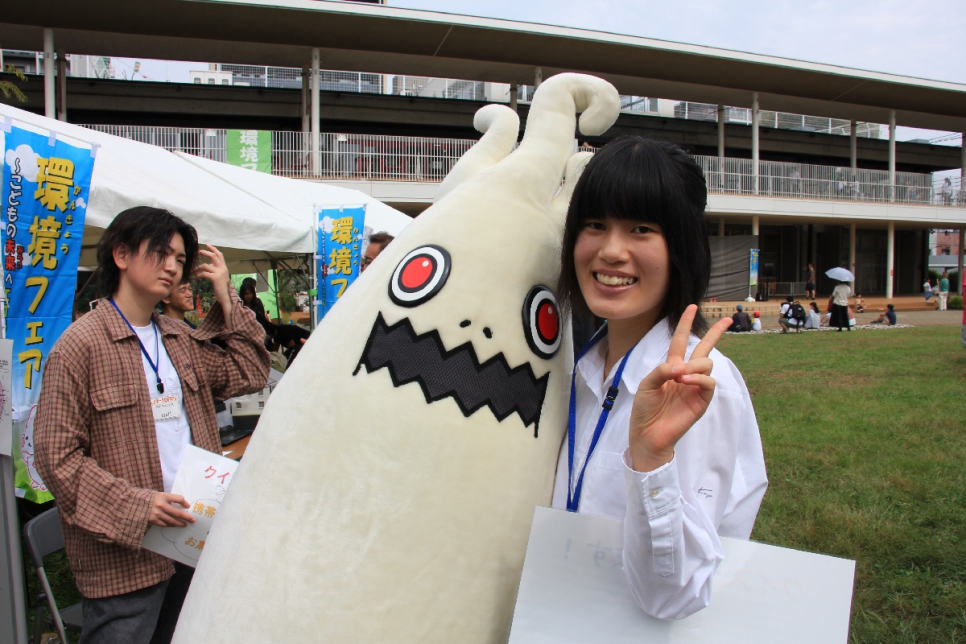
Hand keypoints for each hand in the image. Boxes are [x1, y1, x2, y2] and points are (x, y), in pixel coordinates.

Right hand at [148, 492, 195, 527]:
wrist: (133, 504)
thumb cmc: (149, 498)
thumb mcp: (159, 495)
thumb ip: (169, 499)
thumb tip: (183, 504)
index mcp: (163, 496)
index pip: (178, 499)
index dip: (184, 503)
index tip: (188, 506)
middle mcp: (161, 505)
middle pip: (177, 512)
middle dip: (186, 517)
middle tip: (192, 520)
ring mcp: (157, 514)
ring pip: (171, 520)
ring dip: (179, 523)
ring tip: (184, 524)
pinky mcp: (153, 520)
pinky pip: (164, 524)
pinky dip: (170, 525)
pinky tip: (174, 525)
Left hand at [194, 245, 230, 317]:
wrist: (225, 297)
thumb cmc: (222, 288)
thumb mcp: (220, 277)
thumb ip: (215, 270)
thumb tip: (207, 265)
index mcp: (224, 267)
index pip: (219, 255)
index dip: (213, 249)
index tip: (207, 245)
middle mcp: (222, 268)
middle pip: (213, 256)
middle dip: (204, 252)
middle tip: (197, 252)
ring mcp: (219, 273)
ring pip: (205, 265)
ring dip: (197, 267)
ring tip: (193, 271)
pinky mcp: (215, 278)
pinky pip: (204, 273)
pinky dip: (198, 275)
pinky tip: (196, 278)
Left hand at [627, 305, 731, 472]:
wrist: (647, 433)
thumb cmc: (645, 409)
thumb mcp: (647, 384)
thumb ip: (662, 370)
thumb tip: (682, 365)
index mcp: (671, 367)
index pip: (680, 341)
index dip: (685, 324)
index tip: (691, 307)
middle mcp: (686, 374)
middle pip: (705, 349)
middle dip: (716, 333)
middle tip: (728, 319)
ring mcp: (695, 387)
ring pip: (707, 364)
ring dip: (695, 365)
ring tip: (680, 376)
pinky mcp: (702, 400)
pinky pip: (709, 382)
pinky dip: (698, 378)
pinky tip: (686, 380)